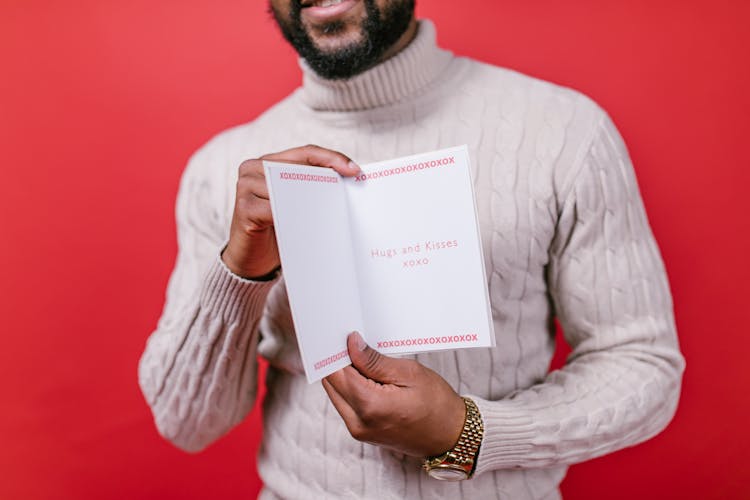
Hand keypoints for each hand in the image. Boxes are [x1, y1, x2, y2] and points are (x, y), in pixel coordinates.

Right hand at [222, 145, 359, 278]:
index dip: (331, 158)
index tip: (355, 171)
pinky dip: (294, 216)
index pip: (305, 153)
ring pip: (287, 186)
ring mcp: (245, 187)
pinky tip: (308, 224)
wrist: (250, 258)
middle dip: (326, 178)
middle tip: (349, 189)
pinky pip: (275, 209)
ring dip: (312, 198)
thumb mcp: (294, 201)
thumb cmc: (277, 227)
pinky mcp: (244, 208)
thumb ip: (309, 186)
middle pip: (298, 167)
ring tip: (331, 208)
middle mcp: (252, 168)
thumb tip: (347, 179)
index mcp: (267, 161)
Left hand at [323, 332, 466, 456]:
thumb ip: (374, 361)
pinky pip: (345, 405)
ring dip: (344, 376)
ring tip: (366, 362)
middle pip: (332, 384)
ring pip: (336, 394)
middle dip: (338, 363)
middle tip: (354, 345)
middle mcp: (359, 423)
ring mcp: (358, 431)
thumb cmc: (437, 405)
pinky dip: (350, 389)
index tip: (343, 337)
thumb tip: (351, 344)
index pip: (336, 372)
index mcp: (371, 406)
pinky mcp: (361, 433)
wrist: (450, 436)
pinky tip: (368, 378)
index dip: (336, 352)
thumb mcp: (409, 373)